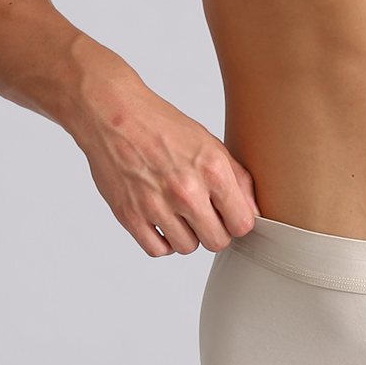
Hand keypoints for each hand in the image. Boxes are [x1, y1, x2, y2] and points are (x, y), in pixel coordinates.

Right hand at [74, 78, 257, 257]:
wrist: (113, 115)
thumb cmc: (161, 125)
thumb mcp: (210, 142)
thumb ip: (237, 178)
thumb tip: (252, 211)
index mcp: (212, 169)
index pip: (242, 224)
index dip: (238, 222)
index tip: (229, 215)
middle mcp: (186, 190)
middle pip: (217, 241)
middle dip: (215, 231)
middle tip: (205, 215)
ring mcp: (156, 204)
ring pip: (188, 248)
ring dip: (188, 235)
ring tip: (181, 214)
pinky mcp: (130, 215)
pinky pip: (157, 249)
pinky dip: (162, 241)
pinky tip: (163, 222)